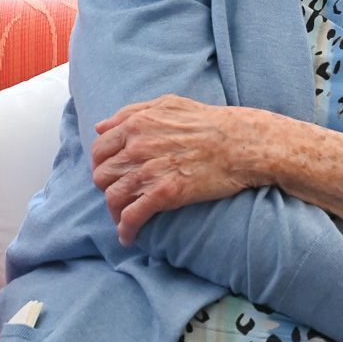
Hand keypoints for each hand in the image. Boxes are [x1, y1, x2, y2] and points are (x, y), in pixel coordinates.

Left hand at [91, 95, 271, 243]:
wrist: (243, 143)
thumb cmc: (211, 122)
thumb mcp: (169, 104)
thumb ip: (132, 112)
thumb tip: (100, 127)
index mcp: (137, 125)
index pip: (100, 149)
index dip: (102, 164)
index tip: (112, 173)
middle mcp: (137, 147)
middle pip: (102, 175)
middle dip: (108, 187)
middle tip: (121, 194)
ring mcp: (150, 171)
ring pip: (113, 197)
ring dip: (115, 211)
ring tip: (123, 218)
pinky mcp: (165, 193)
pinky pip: (132, 216)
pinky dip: (126, 229)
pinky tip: (129, 237)